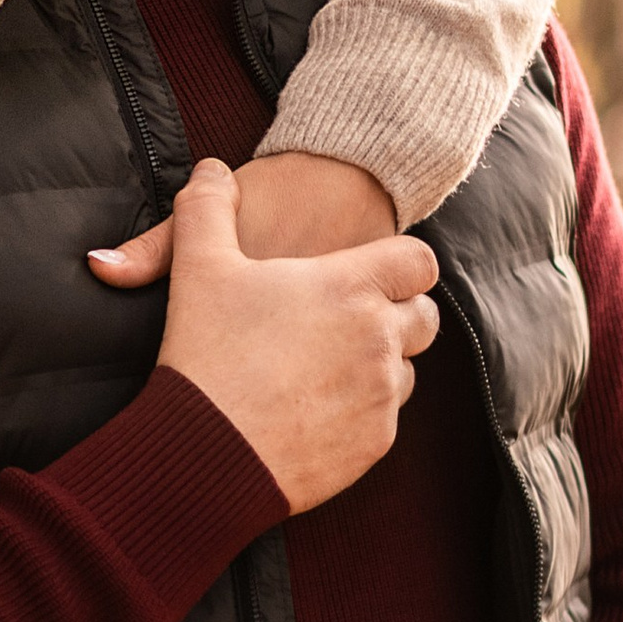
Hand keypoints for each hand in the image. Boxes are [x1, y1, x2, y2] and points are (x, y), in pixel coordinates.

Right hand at [101, 158, 437, 513]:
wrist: (208, 452)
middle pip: (424, 317)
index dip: (399, 263)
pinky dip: (359, 410)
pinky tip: (312, 408)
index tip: (367, 271)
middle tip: (340, 319)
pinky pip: (384, 418)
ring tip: (320, 365)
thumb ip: (208, 207)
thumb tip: (211, 168)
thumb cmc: (208, 354)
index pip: (419, 262)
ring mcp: (381, 395)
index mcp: (351, 288)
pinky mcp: (374, 444)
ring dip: (377, 364)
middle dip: (394, 315)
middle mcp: (380, 339)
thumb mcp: (198, 267)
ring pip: (404, 370)